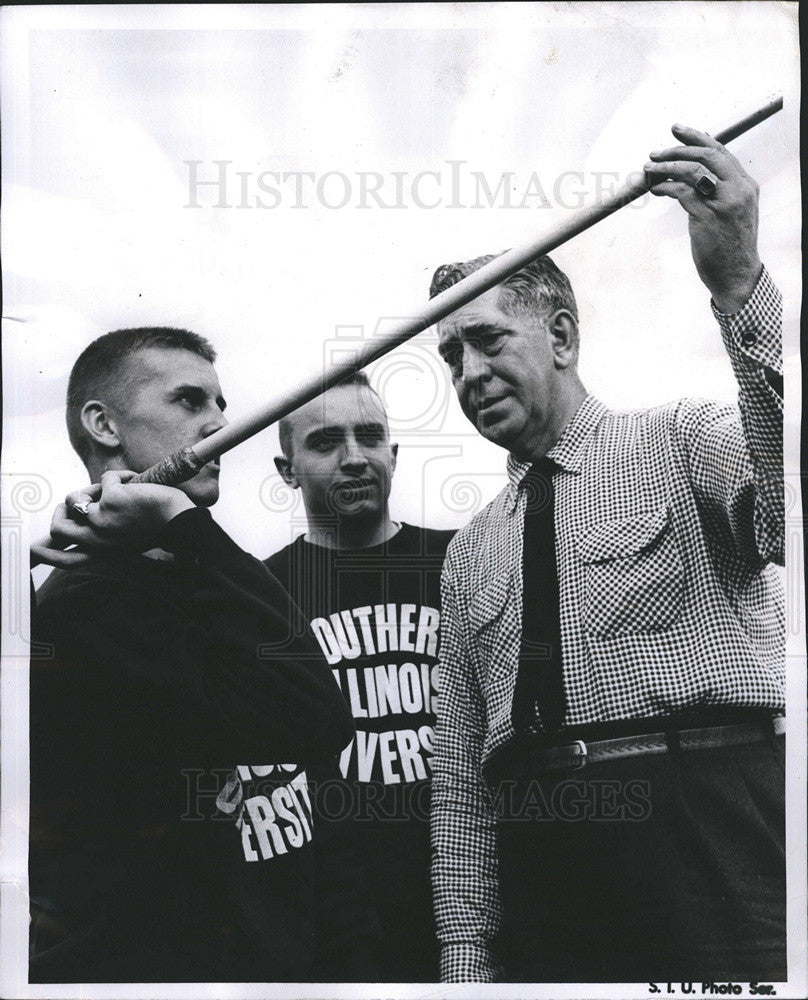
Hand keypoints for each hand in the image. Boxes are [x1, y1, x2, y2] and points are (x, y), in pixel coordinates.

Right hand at [31, 471, 193, 567]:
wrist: (180, 520)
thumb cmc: (159, 527)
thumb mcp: (128, 540)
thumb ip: (105, 534)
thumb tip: (84, 516)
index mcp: (103, 553)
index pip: (68, 560)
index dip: (46, 555)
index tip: (32, 549)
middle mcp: (97, 540)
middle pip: (58, 528)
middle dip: (61, 509)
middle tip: (79, 500)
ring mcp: (101, 520)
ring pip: (74, 498)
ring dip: (91, 488)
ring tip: (115, 488)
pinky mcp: (110, 500)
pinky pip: (104, 479)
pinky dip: (120, 475)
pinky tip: (136, 481)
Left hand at [644, 124, 761, 312]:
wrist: (737, 276)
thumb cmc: (731, 245)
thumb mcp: (733, 212)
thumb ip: (720, 192)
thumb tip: (692, 175)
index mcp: (746, 185)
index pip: (720, 152)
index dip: (697, 138)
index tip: (676, 131)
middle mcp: (738, 190)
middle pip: (706, 156)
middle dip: (677, 150)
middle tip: (655, 153)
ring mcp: (723, 203)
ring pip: (692, 171)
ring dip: (665, 168)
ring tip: (648, 169)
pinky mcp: (706, 218)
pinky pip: (681, 193)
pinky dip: (665, 187)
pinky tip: (656, 189)